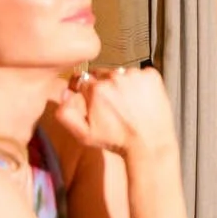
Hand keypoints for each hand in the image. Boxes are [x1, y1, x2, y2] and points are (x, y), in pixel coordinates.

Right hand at [50, 66, 177, 158]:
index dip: (85, 91)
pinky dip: (140, 83)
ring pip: (121, 73)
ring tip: (128, 103)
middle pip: (101, 74)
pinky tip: (141, 99)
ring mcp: (135, 75)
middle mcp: (114, 77)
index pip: (82, 80)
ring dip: (122, 84)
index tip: (92, 99)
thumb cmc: (117, 141)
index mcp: (96, 89)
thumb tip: (64, 93)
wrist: (149, 143)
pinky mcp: (151, 76)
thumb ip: (66, 113)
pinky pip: (141, 73)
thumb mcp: (83, 134)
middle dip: (102, 86)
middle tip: (111, 104)